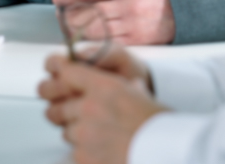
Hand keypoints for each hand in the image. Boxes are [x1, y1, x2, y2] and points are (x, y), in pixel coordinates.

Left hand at [39, 54, 165, 163]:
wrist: (170, 154)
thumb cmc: (162, 128)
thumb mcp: (143, 96)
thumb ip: (124, 88)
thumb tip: (127, 85)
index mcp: (104, 86)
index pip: (65, 70)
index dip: (57, 70)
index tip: (54, 72)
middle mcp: (89, 107)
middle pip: (57, 103)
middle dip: (64, 109)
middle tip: (74, 114)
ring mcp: (85, 134)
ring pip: (66, 130)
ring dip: (77, 134)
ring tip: (101, 139)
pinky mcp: (84, 158)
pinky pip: (74, 152)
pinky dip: (86, 154)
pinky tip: (104, 154)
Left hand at [54, 0, 175, 44]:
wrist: (188, 13)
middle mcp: (128, 7)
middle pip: (89, 8)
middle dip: (68, 6)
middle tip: (56, 2)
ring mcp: (130, 26)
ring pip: (94, 28)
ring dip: (74, 24)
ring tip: (63, 18)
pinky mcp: (134, 42)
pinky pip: (106, 42)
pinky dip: (90, 38)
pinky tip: (78, 34)